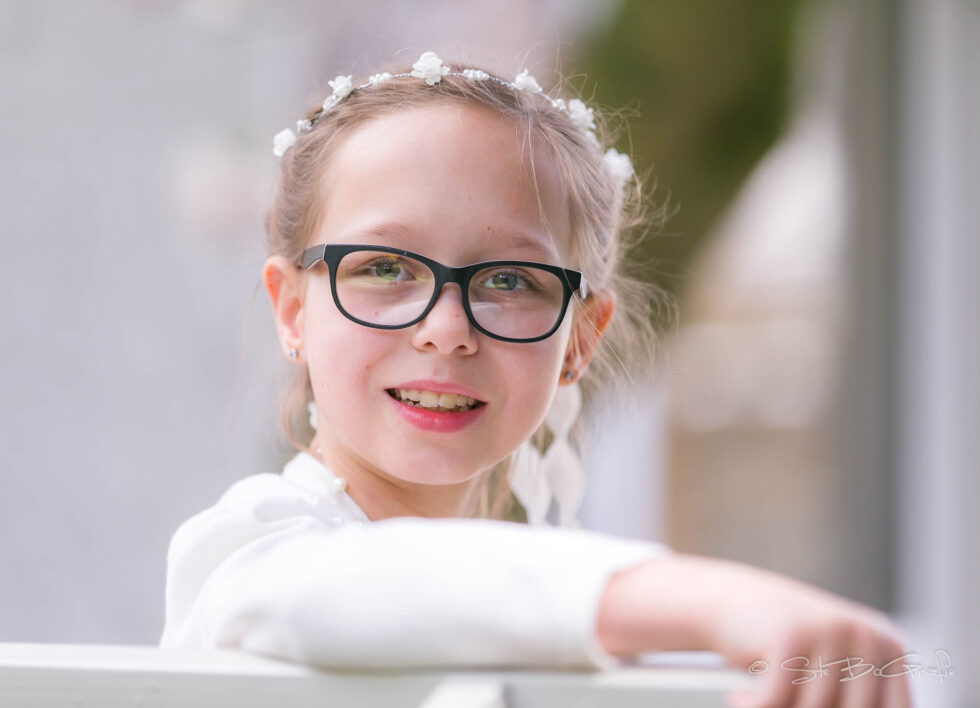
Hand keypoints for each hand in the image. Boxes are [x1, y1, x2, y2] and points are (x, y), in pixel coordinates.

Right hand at [595, 554, 912, 707]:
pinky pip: (777, 702)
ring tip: (739, 703)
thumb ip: (843, 693)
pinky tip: (730, 702)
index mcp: (890, 652)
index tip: (782, 707)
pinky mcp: (792, 637)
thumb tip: (846, 705)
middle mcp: (870, 639)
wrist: (723, 595)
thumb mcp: (824, 678)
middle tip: (757, 706)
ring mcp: (835, 634)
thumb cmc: (773, 648)